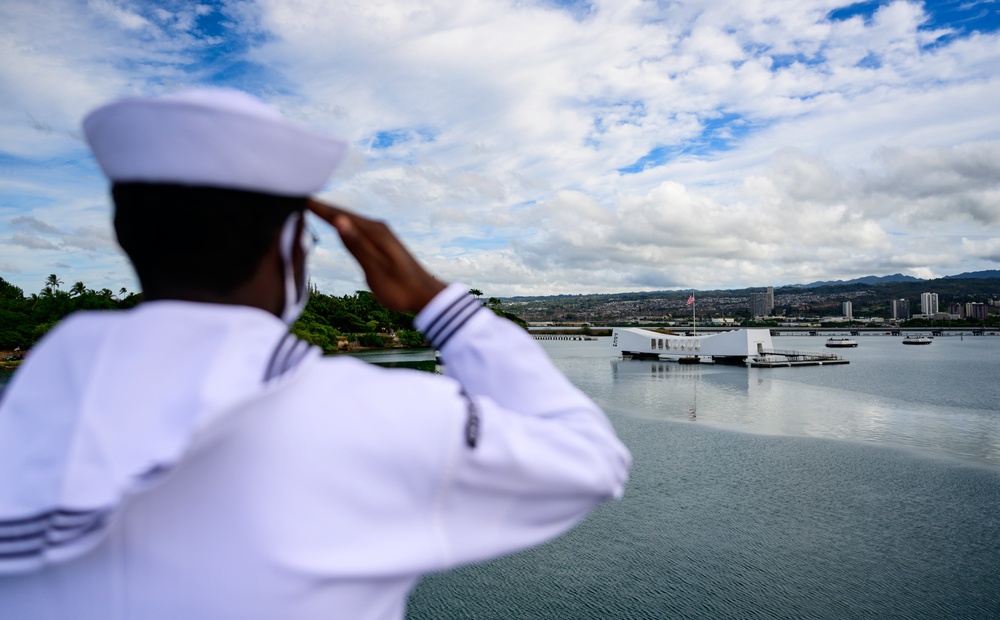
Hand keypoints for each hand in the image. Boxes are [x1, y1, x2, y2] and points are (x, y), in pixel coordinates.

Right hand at [307, 199, 445, 312]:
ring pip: (351, 220)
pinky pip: (357, 227)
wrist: (426, 295)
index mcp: (374, 232)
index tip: (297, 197)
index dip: (318, 208)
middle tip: (298, 197)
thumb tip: (339, 220)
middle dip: (322, 207)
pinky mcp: (383, 242)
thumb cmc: (400, 287)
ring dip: (332, 214)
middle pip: (344, 214)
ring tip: (313, 207)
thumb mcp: (375, 269)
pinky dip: (343, 223)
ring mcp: (381, 234)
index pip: (339, 216)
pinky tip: (339, 224)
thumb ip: (356, 245)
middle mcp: (378, 228)